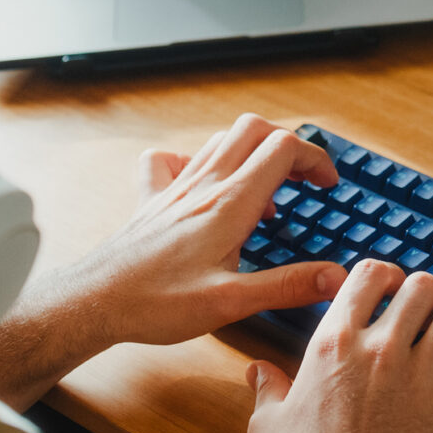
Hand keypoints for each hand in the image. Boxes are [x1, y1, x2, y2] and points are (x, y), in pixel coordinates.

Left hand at [83, 113, 346, 344]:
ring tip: (266, 189)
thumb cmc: (157, 302)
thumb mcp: (232, 302)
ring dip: (251, 151)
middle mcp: (203, 185)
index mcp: (229, 204)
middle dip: (288, 145)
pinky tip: (202, 184)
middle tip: (303, 180)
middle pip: (254, 129)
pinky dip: (195, 160)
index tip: (328, 185)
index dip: (315, 159)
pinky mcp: (152, 198)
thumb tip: (336, 277)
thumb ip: (287, 286)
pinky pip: (172, 159)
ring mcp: (175, 187)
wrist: (96, 301)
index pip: (283, 149)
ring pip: (220, 141)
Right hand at [246, 260, 432, 432]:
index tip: (388, 283)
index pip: (368, 277)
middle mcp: (381, 350)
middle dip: (426, 289)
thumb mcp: (268, 425)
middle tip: (428, 301)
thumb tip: (257, 371)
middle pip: (420, 287)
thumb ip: (266, 388)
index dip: (383, 273)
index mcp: (334, 344)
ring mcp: (420, 376)